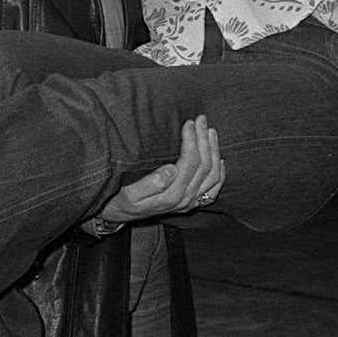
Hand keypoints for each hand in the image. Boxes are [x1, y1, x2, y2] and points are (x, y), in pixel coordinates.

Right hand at [84, 116, 222, 231]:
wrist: (118, 216)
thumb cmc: (120, 201)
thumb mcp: (128, 193)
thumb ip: (150, 183)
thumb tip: (171, 169)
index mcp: (171, 194)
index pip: (190, 162)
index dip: (192, 140)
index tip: (188, 122)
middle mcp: (185, 199)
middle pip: (204, 166)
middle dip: (204, 140)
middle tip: (201, 120)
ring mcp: (190, 202)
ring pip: (212, 176)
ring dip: (213, 151)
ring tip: (210, 131)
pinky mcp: (191, 204)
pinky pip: (213, 191)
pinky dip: (220, 174)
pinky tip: (219, 160)